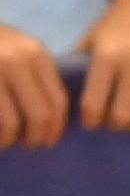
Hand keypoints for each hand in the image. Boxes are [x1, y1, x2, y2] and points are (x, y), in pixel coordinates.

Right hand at [0, 25, 64, 148]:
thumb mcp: (18, 49)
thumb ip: (36, 74)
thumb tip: (53, 117)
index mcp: (36, 54)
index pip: (58, 99)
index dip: (56, 126)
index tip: (50, 140)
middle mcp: (17, 62)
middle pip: (40, 115)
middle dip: (37, 138)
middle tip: (30, 145)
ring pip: (11, 123)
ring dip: (10, 140)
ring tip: (6, 142)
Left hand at [75, 0, 129, 132]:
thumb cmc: (120, 20)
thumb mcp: (94, 39)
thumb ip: (85, 68)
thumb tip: (79, 102)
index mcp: (108, 54)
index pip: (94, 102)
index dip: (91, 120)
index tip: (91, 123)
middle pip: (124, 114)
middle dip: (117, 126)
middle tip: (115, 123)